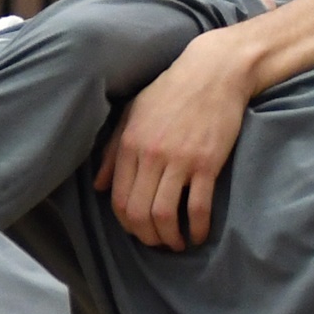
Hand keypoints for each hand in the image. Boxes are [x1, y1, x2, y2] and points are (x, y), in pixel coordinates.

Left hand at [97, 38, 252, 249]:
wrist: (215, 72)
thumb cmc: (172, 90)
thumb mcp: (133, 113)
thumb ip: (112, 150)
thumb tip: (98, 187)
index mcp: (129, 144)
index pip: (118, 199)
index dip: (127, 224)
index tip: (139, 230)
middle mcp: (150, 156)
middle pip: (139, 214)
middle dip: (147, 237)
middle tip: (158, 242)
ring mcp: (179, 161)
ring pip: (165, 216)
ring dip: (170, 238)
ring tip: (178, 242)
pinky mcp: (207, 163)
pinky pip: (198, 207)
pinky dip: (197, 228)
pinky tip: (199, 234)